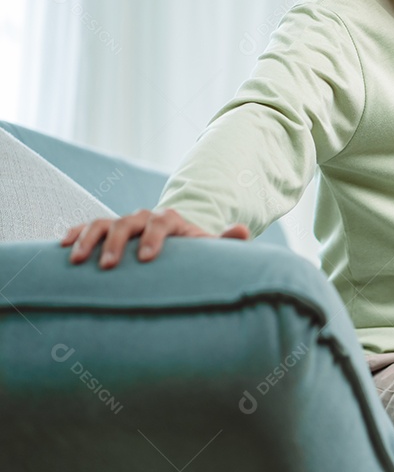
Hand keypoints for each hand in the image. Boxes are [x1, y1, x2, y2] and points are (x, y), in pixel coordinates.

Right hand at [61, 208, 249, 268]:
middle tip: (109, 266)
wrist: (176, 241)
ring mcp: (125, 223)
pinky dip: (75, 234)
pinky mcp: (107, 231)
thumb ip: (225, 241)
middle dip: (117, 242)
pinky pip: (87, 227)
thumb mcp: (209, 246)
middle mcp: (145, 217)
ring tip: (77, 260)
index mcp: (171, 220)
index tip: (146, 259)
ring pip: (103, 223)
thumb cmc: (193, 250)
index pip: (162, 223)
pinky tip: (62, 247)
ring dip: (89, 239)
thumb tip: (242, 231)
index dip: (154, 238)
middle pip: (128, 222)